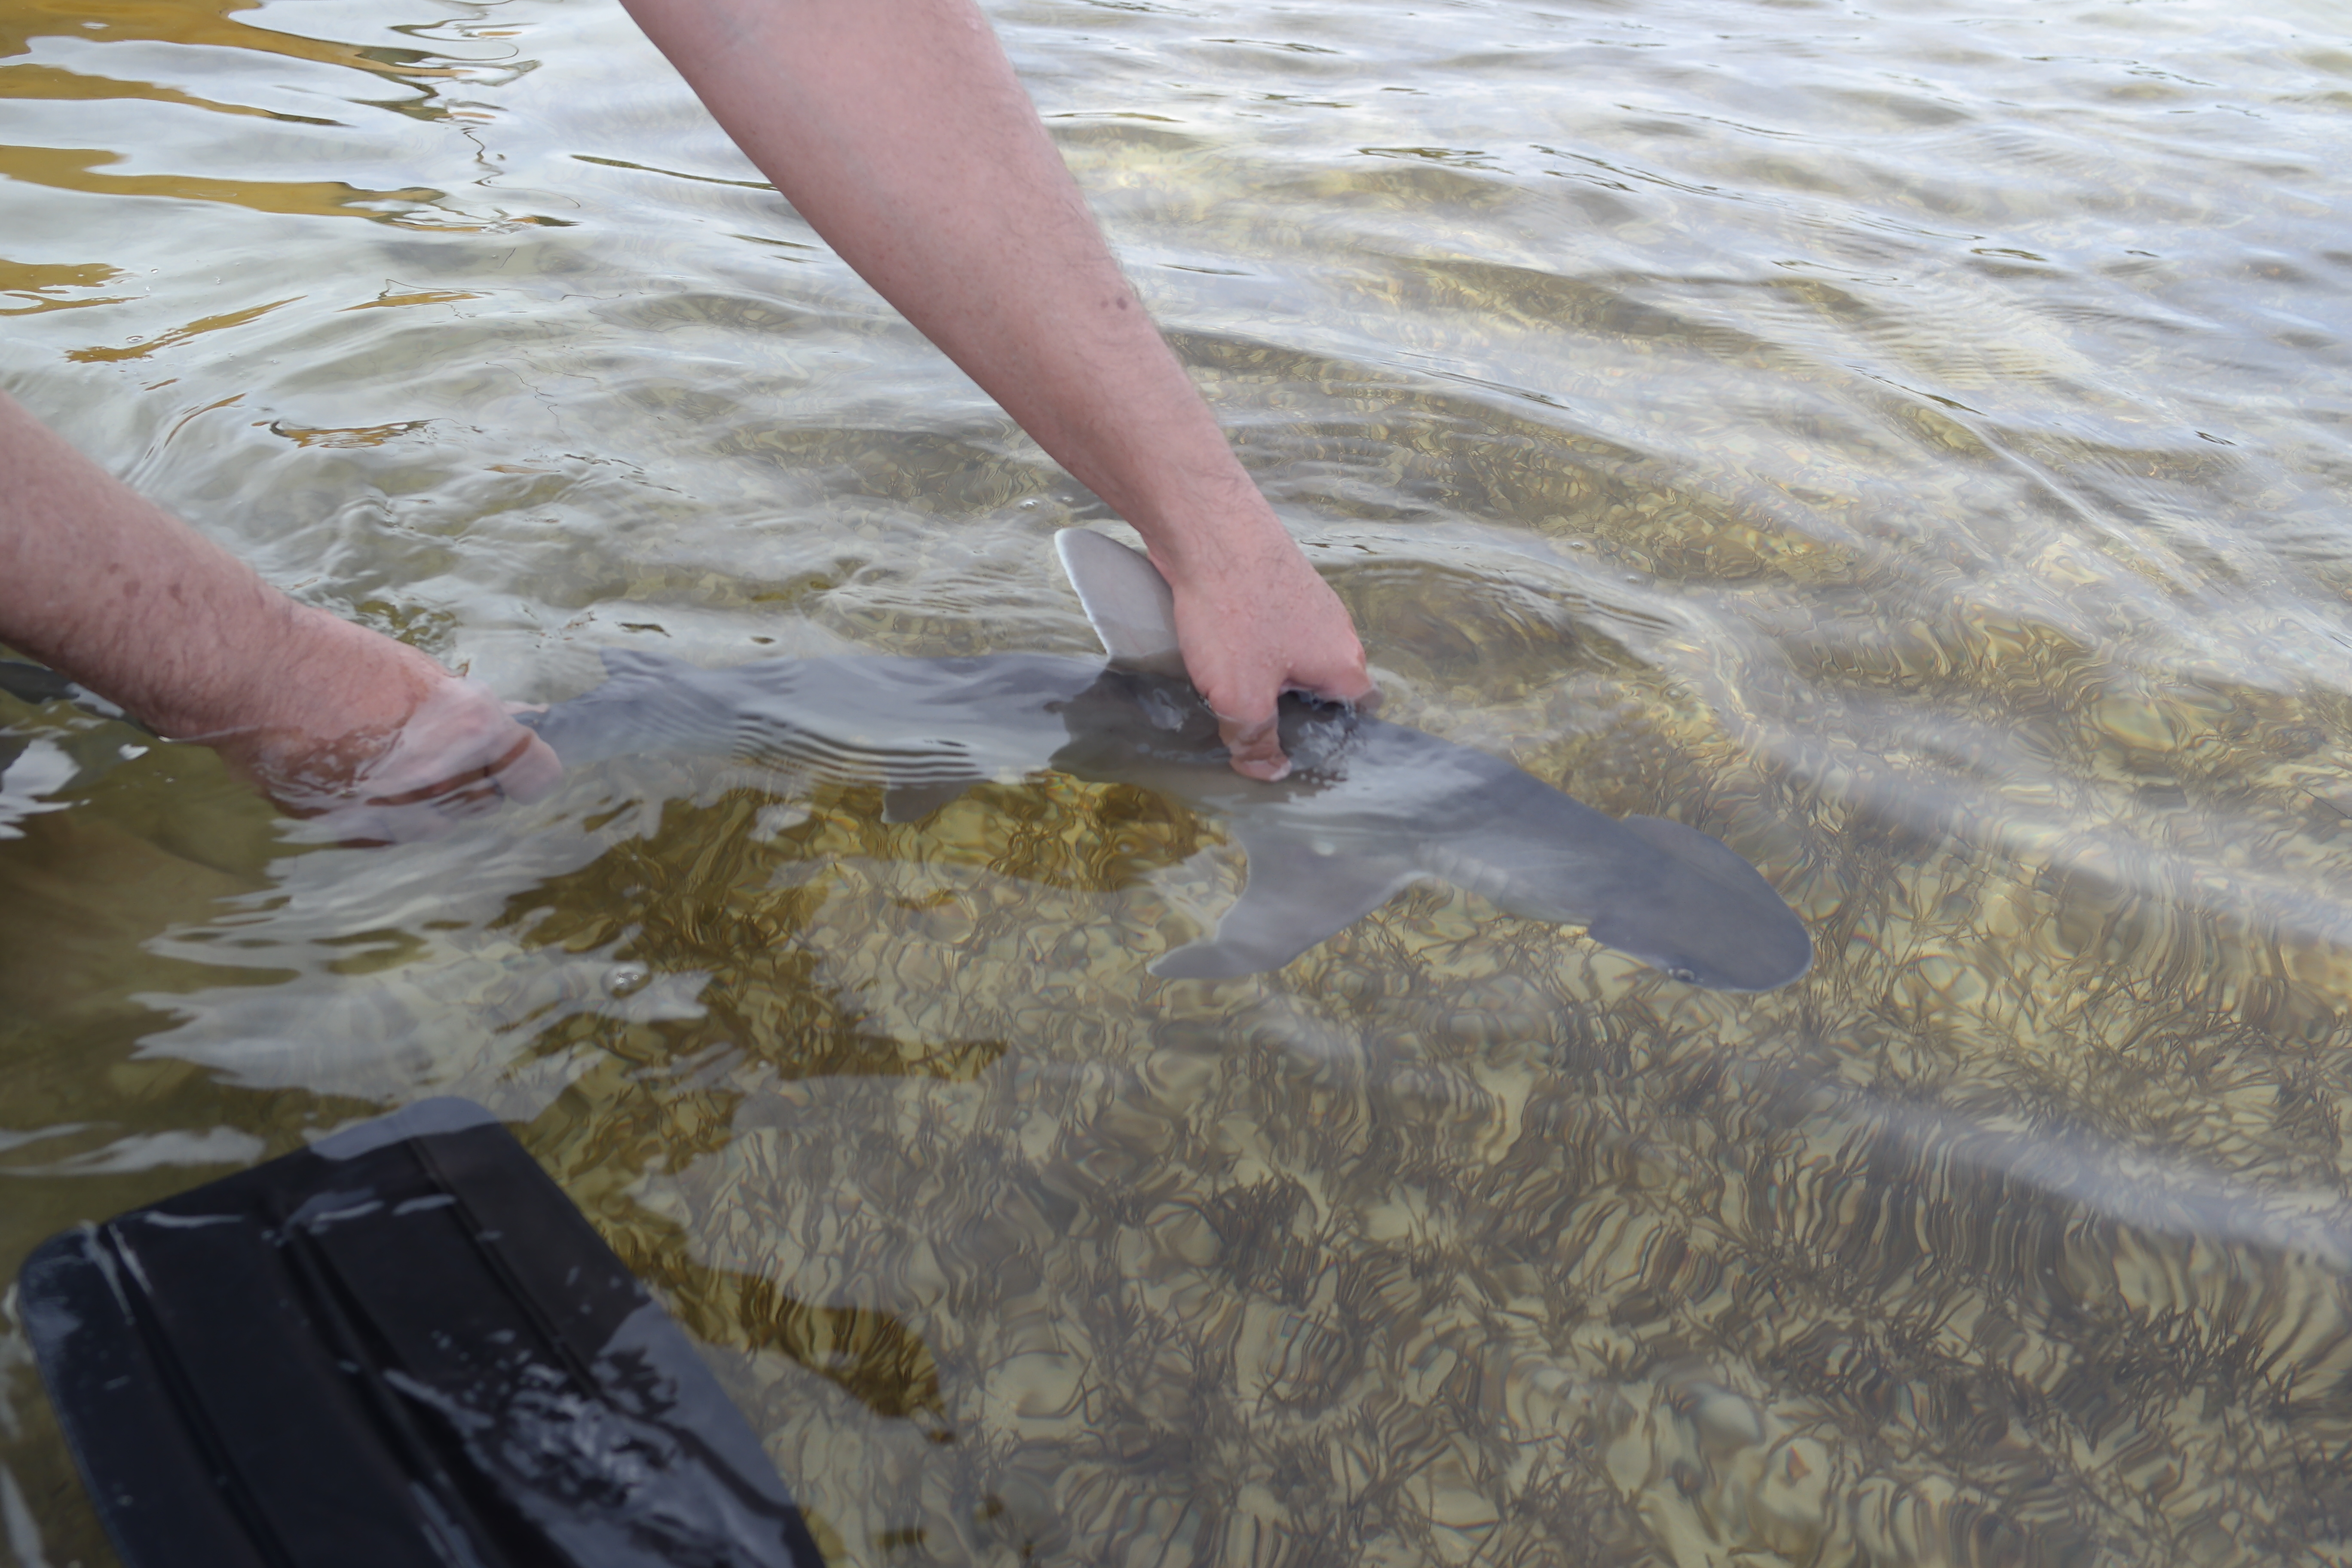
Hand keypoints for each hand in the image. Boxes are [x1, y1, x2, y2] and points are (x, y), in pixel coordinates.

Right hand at [196, 614, 560, 844]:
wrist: (253, 672)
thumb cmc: (337, 659)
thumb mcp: (422, 673)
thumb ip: (471, 709)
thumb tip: (516, 721)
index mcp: (469, 730)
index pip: (537, 775)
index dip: (525, 763)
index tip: (510, 754)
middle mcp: (438, 778)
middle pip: (486, 802)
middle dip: (472, 778)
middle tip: (437, 747)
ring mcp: (392, 809)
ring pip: (436, 825)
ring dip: (426, 800)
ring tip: (389, 757)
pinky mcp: (348, 827)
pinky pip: (386, 833)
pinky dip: (381, 813)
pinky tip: (357, 775)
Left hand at [1154, 522, 1375, 781]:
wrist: (1208, 531)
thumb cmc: (1235, 613)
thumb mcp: (1242, 697)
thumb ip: (1257, 741)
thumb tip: (1270, 773)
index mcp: (1343, 663)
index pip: (1359, 712)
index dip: (1333, 738)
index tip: (1301, 753)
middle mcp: (1335, 631)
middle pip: (1322, 687)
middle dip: (1291, 710)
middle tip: (1253, 729)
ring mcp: (1306, 603)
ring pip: (1291, 657)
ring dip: (1264, 676)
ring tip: (1227, 690)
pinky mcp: (1274, 584)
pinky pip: (1268, 630)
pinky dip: (1247, 646)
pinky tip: (1215, 651)